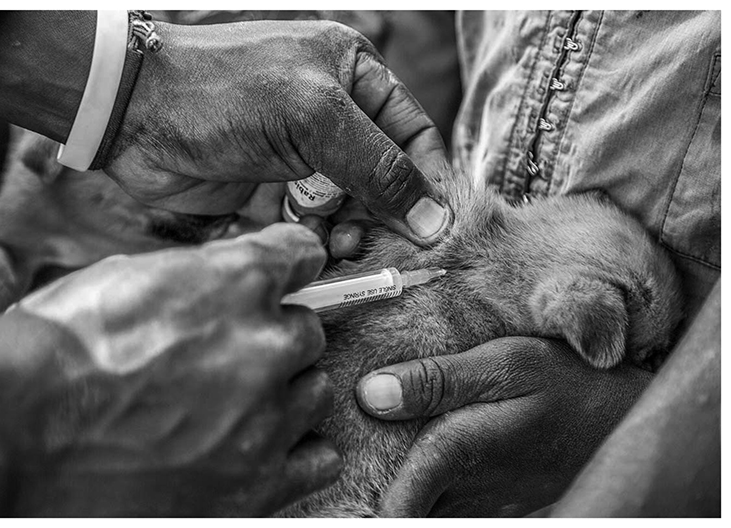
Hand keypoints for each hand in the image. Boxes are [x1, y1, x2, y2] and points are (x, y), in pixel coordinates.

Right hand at [0, 224, 340, 515]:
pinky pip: (319, 457)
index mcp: (237, 285)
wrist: (12, 439)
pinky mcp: (256, 486)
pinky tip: (259, 444)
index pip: (303, 255)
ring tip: (236, 402)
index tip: (287, 272)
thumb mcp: (128, 278)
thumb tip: (231, 278)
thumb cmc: (55, 355)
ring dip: (283, 391)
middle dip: (274, 336)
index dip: (292, 263)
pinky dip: (295, 448)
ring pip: (314, 392)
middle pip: (308, 332)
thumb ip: (201, 276)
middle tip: (231, 352)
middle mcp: (264, 349)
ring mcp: (265, 422)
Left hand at [107, 19, 451, 245]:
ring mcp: (300, 152)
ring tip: (340, 244)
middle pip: (383, 176)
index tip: (436, 229)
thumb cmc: (223, 92)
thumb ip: (378, 168)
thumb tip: (434, 219)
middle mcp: (331, 113)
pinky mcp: (271, 187)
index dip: (427, 182)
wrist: (134, 114)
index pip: (412, 135)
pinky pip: (312, 222)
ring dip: (350, 229)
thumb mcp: (314, 118)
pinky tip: (314, 247)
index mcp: (352, 75)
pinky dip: (318, 238)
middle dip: (384, 213)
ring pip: (349, 204)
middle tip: (378, 244)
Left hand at [355, 337, 653, 516]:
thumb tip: (370, 394)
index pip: (394, 505)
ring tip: (364, 477)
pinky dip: (424, 497)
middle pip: (404, 511)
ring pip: (426, 512)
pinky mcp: (498, 504)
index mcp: (460, 453)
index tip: (320, 516)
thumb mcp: (505, 364)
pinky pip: (448, 509)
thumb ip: (437, 381)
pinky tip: (409, 472)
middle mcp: (468, 491)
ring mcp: (485, 504)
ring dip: (399, 500)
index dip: (362, 515)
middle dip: (373, 500)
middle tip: (332, 486)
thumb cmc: (564, 383)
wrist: (623, 417)